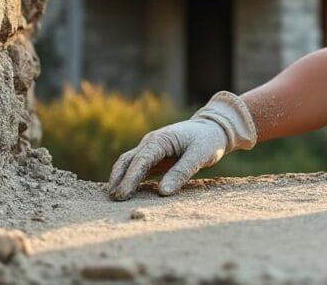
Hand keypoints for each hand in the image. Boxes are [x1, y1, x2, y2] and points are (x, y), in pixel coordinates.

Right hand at [106, 91, 256, 200]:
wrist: (213, 128)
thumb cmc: (208, 141)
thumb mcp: (199, 156)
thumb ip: (181, 172)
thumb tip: (162, 193)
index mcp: (160, 140)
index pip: (140, 160)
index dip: (130, 178)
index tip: (122, 195)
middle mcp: (151, 143)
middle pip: (128, 161)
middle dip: (118, 179)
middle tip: (113, 199)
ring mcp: (151, 149)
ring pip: (129, 163)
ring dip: (120, 179)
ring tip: (113, 198)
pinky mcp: (155, 157)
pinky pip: (138, 168)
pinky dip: (130, 179)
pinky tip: (125, 192)